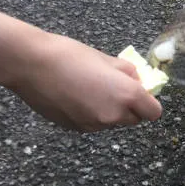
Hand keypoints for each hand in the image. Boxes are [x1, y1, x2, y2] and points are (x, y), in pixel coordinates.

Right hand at [7, 33, 162, 131]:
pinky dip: (92, 115)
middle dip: (130, 108)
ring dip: (110, 112)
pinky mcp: (76, 129)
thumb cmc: (71, 56)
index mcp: (126, 96)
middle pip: (134, 120)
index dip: (148, 103)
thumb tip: (139, 81)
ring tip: (91, 90)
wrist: (31, 65)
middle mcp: (113, 116)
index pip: (153, 112)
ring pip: (113, 123)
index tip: (140, 93)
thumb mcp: (108, 59)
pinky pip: (94, 124)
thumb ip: (128, 74)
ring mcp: (93, 125)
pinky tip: (77, 97)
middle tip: (115, 89)